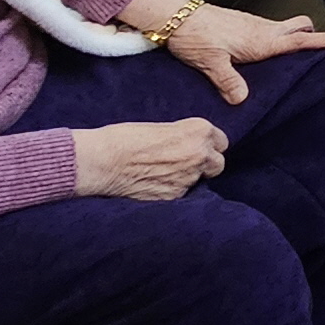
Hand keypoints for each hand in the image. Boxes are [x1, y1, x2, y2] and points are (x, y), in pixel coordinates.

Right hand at [73, 119, 224, 200]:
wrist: (103, 161)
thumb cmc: (125, 138)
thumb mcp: (162, 126)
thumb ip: (184, 136)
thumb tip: (193, 144)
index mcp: (199, 131)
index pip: (221, 141)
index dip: (208, 145)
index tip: (197, 146)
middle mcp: (200, 155)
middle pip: (218, 163)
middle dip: (206, 163)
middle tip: (186, 162)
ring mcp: (189, 178)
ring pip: (201, 180)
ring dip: (190, 177)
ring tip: (167, 173)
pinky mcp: (175, 197)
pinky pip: (182, 194)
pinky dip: (173, 190)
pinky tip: (156, 184)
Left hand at [120, 0, 324, 104]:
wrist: (175, 15)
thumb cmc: (194, 36)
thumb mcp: (211, 62)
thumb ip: (228, 81)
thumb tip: (243, 100)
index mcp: (260, 41)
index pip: (298, 40)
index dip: (321, 41)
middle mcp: (261, 30)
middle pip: (298, 27)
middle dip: (312, 34)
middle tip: (322, 47)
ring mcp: (252, 25)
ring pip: (284, 28)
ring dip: (295, 37)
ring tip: (298, 55)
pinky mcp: (242, 25)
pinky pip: (269, 30)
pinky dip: (278, 38)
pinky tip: (266, 53)